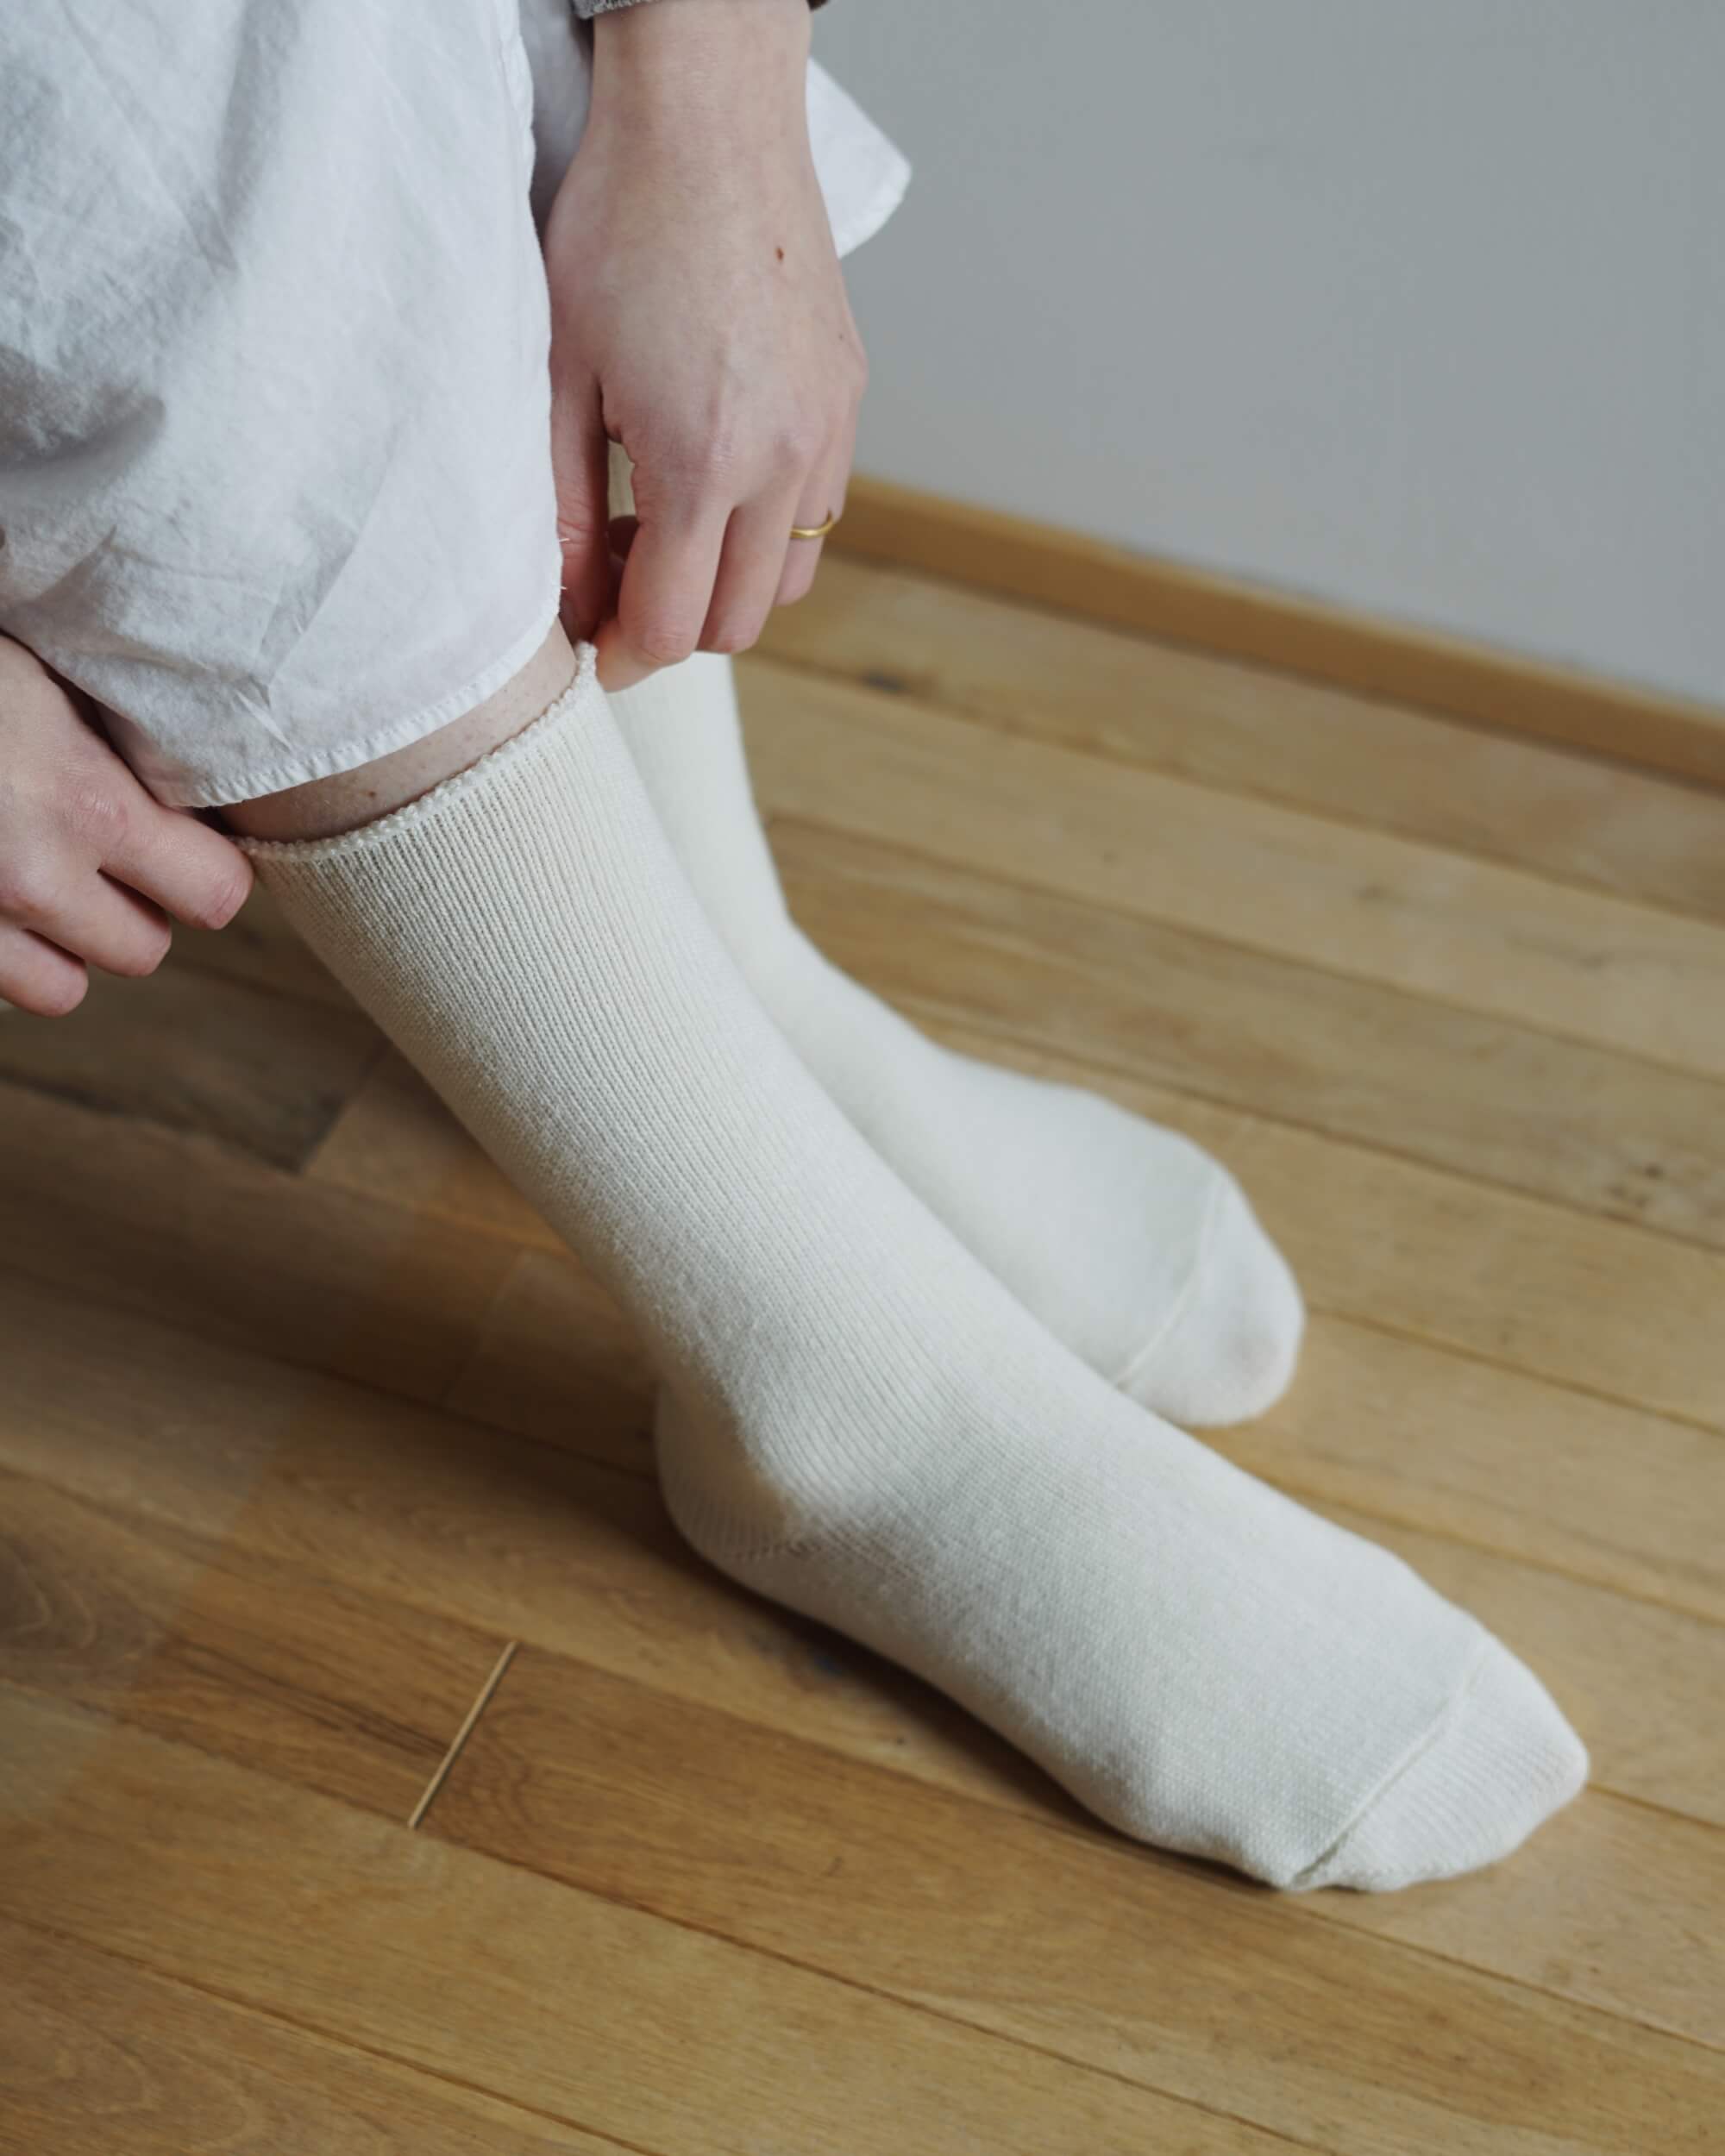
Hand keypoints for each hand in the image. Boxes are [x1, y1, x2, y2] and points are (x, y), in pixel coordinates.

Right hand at [0, 635, 251, 1015]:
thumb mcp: (34, 674)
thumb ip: (107, 733)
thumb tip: (174, 769)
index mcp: (84, 803)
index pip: (216, 892)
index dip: (206, 868)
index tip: (183, 840)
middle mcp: (32, 879)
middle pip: (143, 951)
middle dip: (132, 910)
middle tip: (99, 856)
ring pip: (63, 990)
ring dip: (60, 948)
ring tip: (30, 882)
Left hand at [543, 0, 865, 689]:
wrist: (710, 120)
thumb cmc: (621, 227)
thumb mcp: (560, 375)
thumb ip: (566, 508)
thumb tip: (572, 605)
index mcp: (703, 462)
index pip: (674, 625)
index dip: (625, 654)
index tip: (593, 643)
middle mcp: (784, 461)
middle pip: (738, 623)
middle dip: (673, 627)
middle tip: (616, 577)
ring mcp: (828, 432)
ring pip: (790, 579)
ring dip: (727, 585)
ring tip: (664, 526)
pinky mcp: (848, 401)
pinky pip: (819, 512)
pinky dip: (768, 530)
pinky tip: (715, 477)